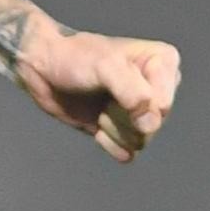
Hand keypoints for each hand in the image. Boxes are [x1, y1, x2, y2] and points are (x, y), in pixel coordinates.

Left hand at [16, 27, 181, 163]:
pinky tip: (96, 123)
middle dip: (122, 116)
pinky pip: (129, 152)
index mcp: (163, 62)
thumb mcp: (105, 65)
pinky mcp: (125, 129)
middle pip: (153, 126)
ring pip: (141, 141)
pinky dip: (110, 143)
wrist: (46, 69)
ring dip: (113, 127)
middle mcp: (158, 87)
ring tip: (100, 104)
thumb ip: (133, 92)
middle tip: (103, 94)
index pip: (163, 105)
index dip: (136, 104)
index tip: (113, 84)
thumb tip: (151, 124)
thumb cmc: (74, 57)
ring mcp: (143, 110)